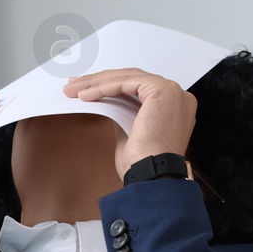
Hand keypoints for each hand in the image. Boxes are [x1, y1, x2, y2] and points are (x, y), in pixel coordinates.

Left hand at [63, 69, 196, 177]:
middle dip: (100, 81)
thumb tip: (110, 103)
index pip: (138, 87)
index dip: (111, 86)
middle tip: (76, 85)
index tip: (88, 89)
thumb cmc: (143, 162)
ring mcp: (171, 91)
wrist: (151, 173)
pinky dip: (103, 88)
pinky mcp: (161, 90)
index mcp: (174, 106)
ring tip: (75, 90)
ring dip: (97, 83)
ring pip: (127, 78)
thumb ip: (125, 114)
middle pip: (131, 79)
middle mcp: (177, 96)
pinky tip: (86, 94)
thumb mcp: (130, 132)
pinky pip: (125, 83)